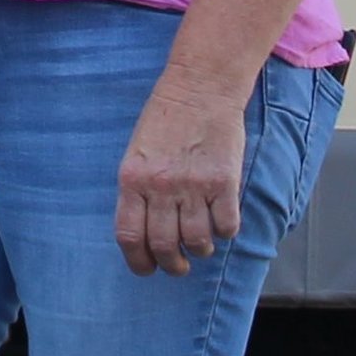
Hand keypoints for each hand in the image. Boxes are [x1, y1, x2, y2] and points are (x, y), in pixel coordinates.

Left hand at [113, 83, 247, 276]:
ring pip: (197, 241)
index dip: (138, 261)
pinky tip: (221, 223)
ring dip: (200, 250)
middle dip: (172, 265)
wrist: (200, 87)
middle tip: (178, 266)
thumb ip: (138, 190)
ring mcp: (194, 185)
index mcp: (133, 179)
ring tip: (201, 245)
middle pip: (165, 246)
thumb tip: (145, 232)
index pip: (130, 236)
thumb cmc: (167, 119)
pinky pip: (226, 226)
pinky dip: (224, 232)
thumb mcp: (137, 153)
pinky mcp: (225, 182)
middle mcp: (161, 186)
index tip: (147, 268)